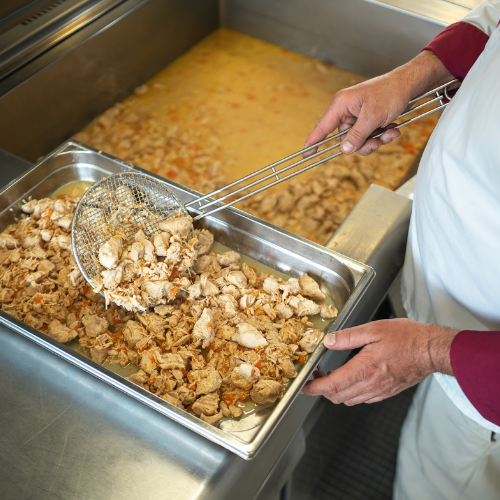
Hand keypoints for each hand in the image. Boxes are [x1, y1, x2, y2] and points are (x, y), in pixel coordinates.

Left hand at [301, 319, 457, 404]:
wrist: (432, 350)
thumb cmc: (407, 337)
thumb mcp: (374, 329)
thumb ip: (348, 337)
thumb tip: (328, 342)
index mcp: (365, 369)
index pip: (332, 385)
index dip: (314, 388)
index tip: (303, 385)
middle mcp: (372, 384)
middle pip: (338, 396)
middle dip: (322, 389)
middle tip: (317, 375)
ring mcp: (380, 391)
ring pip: (349, 400)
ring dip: (336, 392)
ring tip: (332, 375)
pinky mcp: (387, 392)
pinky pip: (363, 399)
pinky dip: (351, 393)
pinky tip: (352, 379)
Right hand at [304, 51, 453, 156]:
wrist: (410, 84)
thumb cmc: (390, 92)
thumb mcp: (373, 116)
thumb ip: (357, 135)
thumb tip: (344, 150)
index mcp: (341, 105)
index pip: (322, 127)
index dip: (313, 142)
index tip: (305, 154)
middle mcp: (346, 111)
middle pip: (345, 140)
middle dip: (363, 144)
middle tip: (377, 141)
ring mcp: (357, 117)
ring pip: (359, 141)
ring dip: (375, 141)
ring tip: (390, 132)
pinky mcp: (367, 120)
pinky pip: (368, 136)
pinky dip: (381, 136)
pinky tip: (392, 128)